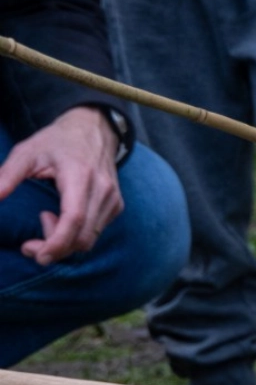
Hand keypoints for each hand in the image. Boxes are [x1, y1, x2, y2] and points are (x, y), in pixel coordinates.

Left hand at [0, 106, 123, 265]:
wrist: (94, 129)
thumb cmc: (58, 141)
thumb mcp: (27, 152)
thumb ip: (7, 176)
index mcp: (80, 176)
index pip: (74, 219)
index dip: (56, 243)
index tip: (37, 255)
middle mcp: (102, 191)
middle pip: (82, 237)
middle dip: (54, 249)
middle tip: (29, 243)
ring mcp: (112, 200)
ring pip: (89, 239)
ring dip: (63, 241)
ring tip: (46, 217)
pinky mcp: (116, 206)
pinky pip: (95, 233)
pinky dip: (75, 234)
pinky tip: (63, 216)